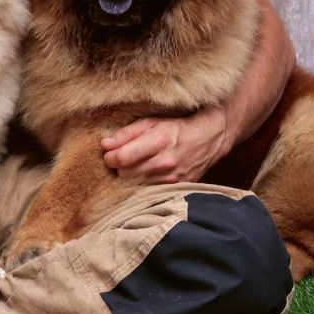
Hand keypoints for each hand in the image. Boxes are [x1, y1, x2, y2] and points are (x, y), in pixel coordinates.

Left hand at [101, 107, 230, 183]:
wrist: (208, 138)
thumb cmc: (176, 127)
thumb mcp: (150, 122)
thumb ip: (126, 133)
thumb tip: (104, 145)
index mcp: (157, 141)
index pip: (122, 158)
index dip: (110, 157)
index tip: (109, 153)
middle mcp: (165, 162)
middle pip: (125, 174)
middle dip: (119, 167)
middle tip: (122, 158)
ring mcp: (171, 178)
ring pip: (135, 185)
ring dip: (130, 176)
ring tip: (135, 165)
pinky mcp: (176, 188)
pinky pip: (148, 191)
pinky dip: (142, 184)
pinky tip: (145, 174)